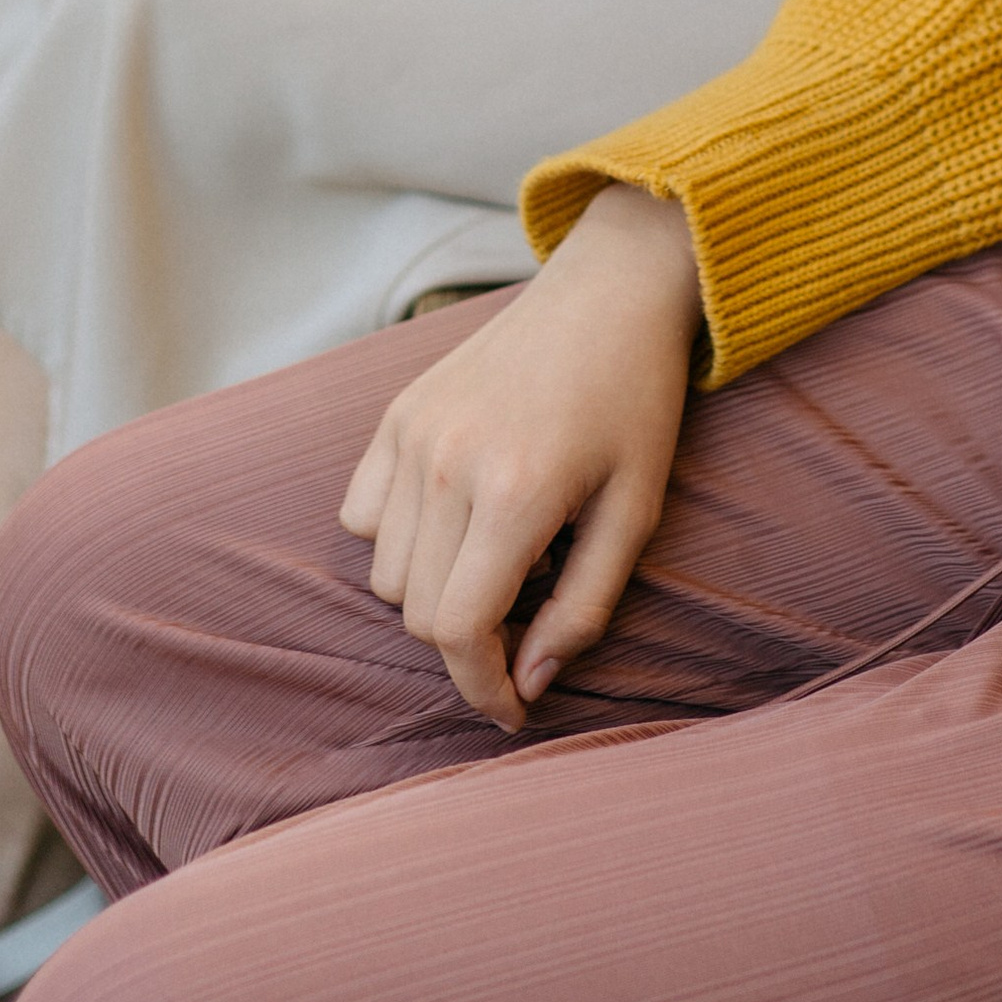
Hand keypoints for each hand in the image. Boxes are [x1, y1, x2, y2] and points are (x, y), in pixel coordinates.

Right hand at [338, 184, 700, 730]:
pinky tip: (458, 514)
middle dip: (470, 641)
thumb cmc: (635, 403)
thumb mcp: (637, 513)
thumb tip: (529, 681)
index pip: (459, 633)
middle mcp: (447, 462)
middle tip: (529, 615)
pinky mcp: (396, 412)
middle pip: (419, 612)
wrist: (609, 291)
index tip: (515, 710)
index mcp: (515, 492)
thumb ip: (583, 608)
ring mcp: (412, 432)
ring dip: (436, 589)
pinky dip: (400, 537)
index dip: (484, 690)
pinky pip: (364, 515)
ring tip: (505, 551)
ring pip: (387, 572)